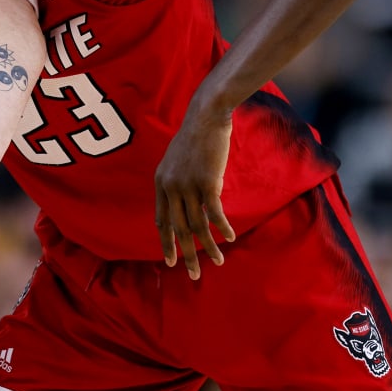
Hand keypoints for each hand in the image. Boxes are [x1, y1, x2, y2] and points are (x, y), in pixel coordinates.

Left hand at [154, 109, 235, 279]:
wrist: (206, 116)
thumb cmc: (195, 136)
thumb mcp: (177, 159)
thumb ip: (176, 180)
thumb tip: (184, 200)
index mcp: (161, 182)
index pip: (161, 220)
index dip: (166, 241)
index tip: (170, 259)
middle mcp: (170, 187)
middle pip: (177, 229)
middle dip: (185, 254)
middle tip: (193, 274)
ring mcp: (187, 186)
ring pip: (197, 225)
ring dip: (208, 247)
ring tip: (217, 262)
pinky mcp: (207, 183)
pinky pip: (214, 213)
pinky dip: (222, 228)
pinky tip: (230, 239)